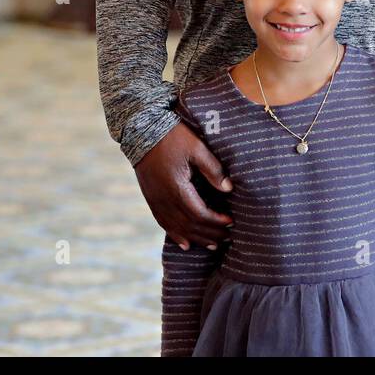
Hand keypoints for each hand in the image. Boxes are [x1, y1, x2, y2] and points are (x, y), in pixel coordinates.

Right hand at [134, 122, 233, 250]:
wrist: (142, 131)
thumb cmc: (173, 137)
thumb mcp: (197, 148)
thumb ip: (213, 170)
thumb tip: (229, 189)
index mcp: (176, 187)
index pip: (199, 214)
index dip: (216, 221)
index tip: (231, 222)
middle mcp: (164, 199)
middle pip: (189, 225)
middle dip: (210, 233)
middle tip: (228, 237)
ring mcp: (155, 201)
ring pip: (177, 228)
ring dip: (197, 238)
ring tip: (214, 244)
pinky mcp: (151, 199)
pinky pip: (164, 223)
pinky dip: (176, 235)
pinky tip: (186, 244)